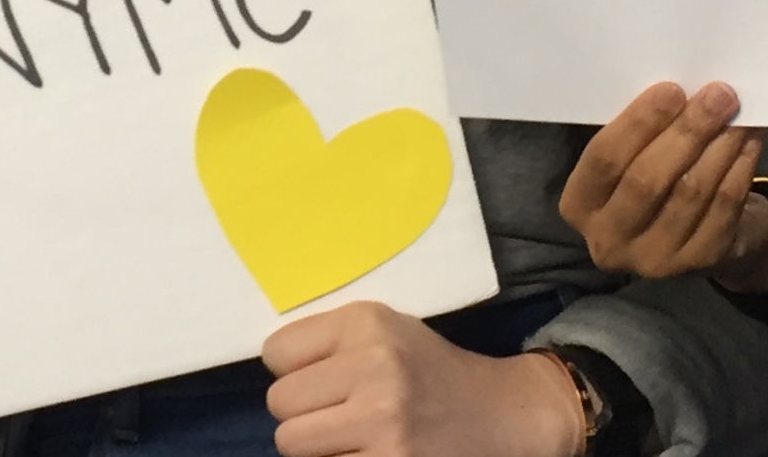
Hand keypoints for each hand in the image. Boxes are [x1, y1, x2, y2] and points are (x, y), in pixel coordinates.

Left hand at [263, 302, 582, 456]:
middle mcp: (371, 365)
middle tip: (337, 413)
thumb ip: (330, 340)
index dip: (291, 370)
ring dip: (315, 446)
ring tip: (350, 436)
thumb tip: (268, 364)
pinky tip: (367, 452)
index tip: (318, 378)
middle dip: (301, 412)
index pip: (276, 352)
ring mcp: (381, 421)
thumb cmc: (429, 370)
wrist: (499, 415)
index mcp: (365, 322)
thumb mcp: (386, 331)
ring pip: (292, 443)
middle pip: (279, 403)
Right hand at [560, 81, 767, 284]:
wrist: (691, 231)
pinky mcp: (698, 264)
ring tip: (737, 113)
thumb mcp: (629, 156)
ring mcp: (654, 259)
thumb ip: (639, 132)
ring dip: (719, 147)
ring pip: (690, 193)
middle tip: (718, 95)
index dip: (637, 124)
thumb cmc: (649, 174)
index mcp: (580, 203)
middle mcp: (609, 239)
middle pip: (647, 180)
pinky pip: (722, 210)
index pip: (604, 160)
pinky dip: (739, 171)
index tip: (672, 90)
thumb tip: (680, 89)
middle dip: (687, 132)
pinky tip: (749, 141)